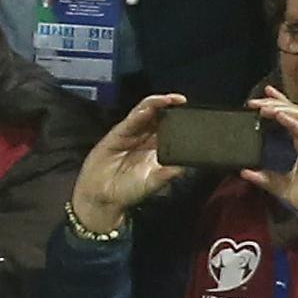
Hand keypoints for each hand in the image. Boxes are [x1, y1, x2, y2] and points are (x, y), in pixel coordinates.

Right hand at [67, 92, 191, 235]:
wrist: (102, 197)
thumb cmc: (128, 190)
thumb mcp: (152, 183)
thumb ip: (167, 174)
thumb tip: (185, 167)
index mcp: (159, 147)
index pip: (173, 127)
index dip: (182, 118)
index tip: (194, 114)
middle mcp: (146, 138)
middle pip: (160, 115)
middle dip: (171, 106)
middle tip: (182, 101)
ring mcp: (132, 134)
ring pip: (146, 113)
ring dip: (157, 104)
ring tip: (169, 100)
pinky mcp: (117, 134)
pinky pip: (130, 121)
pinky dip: (140, 113)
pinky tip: (148, 109)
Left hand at [245, 93, 297, 236]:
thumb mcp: (284, 188)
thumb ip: (266, 179)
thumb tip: (245, 172)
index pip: (291, 119)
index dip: (278, 106)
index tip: (259, 100)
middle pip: (295, 113)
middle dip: (275, 104)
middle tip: (254, 101)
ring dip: (282, 109)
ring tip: (264, 105)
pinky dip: (294, 122)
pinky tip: (281, 116)